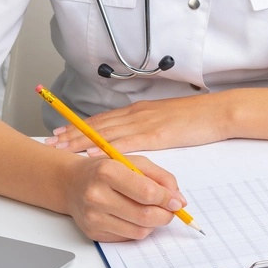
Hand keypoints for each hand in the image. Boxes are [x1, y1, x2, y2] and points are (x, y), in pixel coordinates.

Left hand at [45, 94, 228, 154]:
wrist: (217, 112)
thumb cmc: (196, 118)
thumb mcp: (166, 120)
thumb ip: (148, 127)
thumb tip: (135, 139)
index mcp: (139, 111)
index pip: (103, 119)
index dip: (80, 126)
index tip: (61, 130)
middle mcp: (137, 114)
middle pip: (98, 125)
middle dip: (72, 133)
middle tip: (50, 140)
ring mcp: (145, 123)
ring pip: (106, 133)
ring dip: (81, 141)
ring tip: (61, 148)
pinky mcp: (155, 135)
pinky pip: (126, 143)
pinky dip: (106, 149)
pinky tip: (92, 155)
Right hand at [60, 152, 186, 241]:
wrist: (72, 183)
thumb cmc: (106, 170)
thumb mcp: (133, 162)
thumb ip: (160, 177)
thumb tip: (179, 200)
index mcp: (108, 172)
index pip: (146, 192)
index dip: (167, 199)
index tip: (177, 201)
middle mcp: (97, 195)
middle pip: (144, 215)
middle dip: (165, 215)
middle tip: (170, 210)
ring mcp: (93, 217)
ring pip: (139, 231)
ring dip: (153, 224)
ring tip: (152, 211)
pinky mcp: (93, 233)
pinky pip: (128, 237)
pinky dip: (138, 229)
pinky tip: (134, 216)